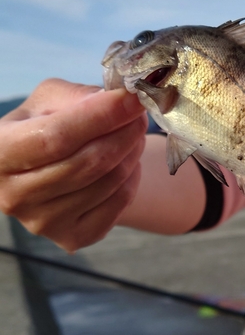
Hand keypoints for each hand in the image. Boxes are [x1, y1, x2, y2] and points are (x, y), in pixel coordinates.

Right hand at [0, 79, 146, 251]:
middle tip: (140, 115)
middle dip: (125, 133)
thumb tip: (119, 99)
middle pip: (88, 163)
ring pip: (109, 182)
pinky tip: (128, 162)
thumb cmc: (50, 128)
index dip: (101, 117)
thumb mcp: (51, 101)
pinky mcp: (73, 237)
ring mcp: (43, 222)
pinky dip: (132, 177)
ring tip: (134, 135)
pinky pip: (119, 203)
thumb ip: (79, 97)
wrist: (55, 169)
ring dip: (132, 152)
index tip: (133, 99)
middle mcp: (14, 195)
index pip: (56, 137)